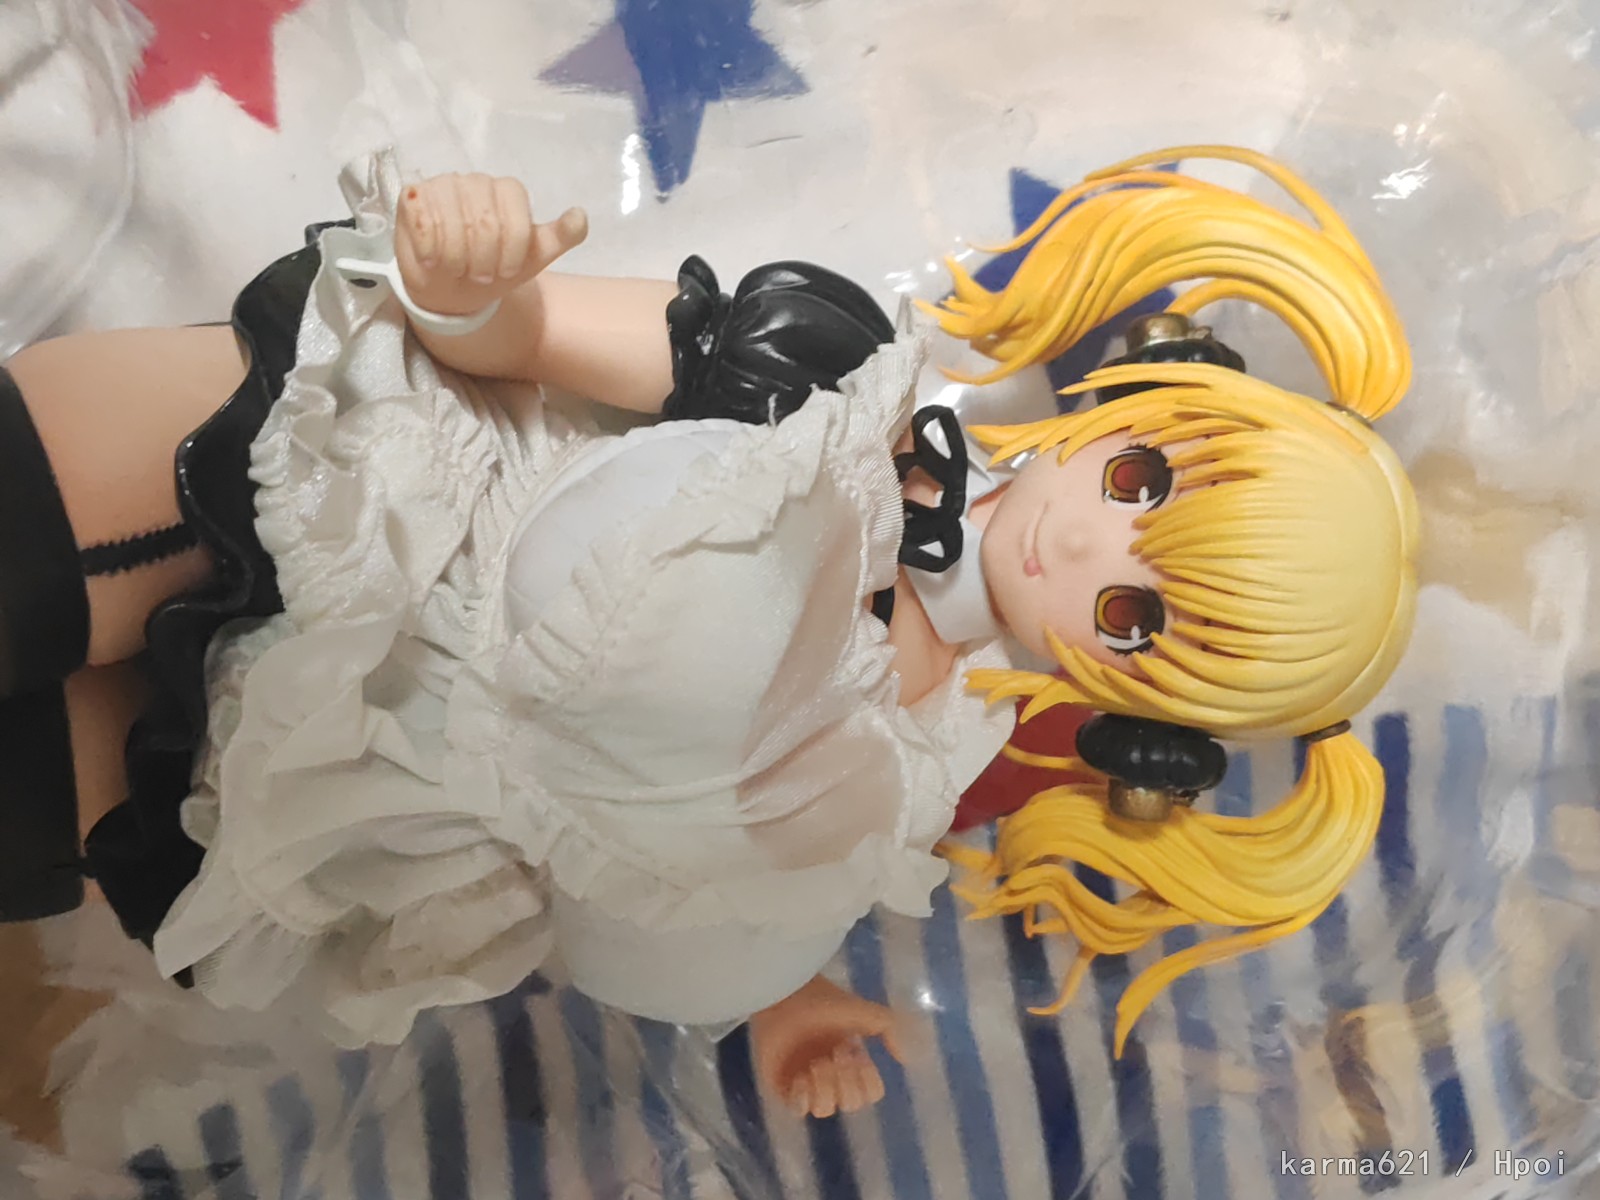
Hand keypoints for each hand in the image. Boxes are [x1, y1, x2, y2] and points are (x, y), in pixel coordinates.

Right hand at [395, 173, 587, 317]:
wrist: (454, 288)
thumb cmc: (494, 269)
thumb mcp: (533, 258)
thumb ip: (560, 237)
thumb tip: (580, 215)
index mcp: (508, 191)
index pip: (515, 218)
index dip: (511, 252)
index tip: (505, 272)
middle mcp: (476, 180)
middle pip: (484, 221)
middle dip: (483, 259)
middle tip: (479, 275)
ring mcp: (443, 185)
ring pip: (452, 220)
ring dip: (456, 256)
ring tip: (457, 269)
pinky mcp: (412, 196)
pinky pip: (422, 218)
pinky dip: (429, 247)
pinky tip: (432, 259)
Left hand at [749, 976, 906, 1118]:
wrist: (787, 996)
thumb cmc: (825, 1002)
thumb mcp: (867, 1012)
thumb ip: (891, 1032)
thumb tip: (906, 1060)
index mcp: (852, 1061)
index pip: (871, 1093)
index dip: (867, 1078)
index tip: (857, 1052)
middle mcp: (832, 1076)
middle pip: (852, 1104)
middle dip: (847, 1080)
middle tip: (835, 1053)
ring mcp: (807, 1084)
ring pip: (825, 1111)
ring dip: (825, 1087)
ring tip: (815, 1063)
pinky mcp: (782, 1087)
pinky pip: (799, 1111)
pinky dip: (804, 1097)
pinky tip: (801, 1076)